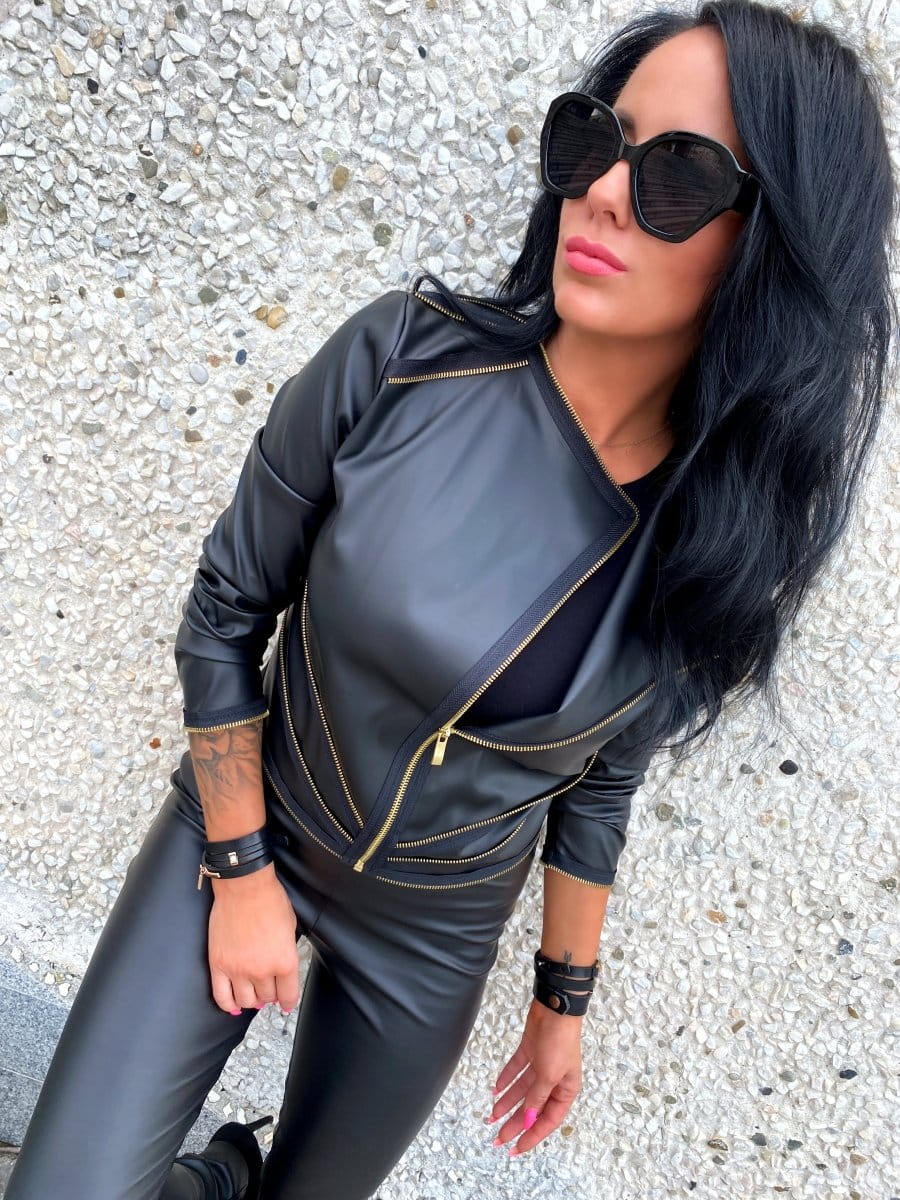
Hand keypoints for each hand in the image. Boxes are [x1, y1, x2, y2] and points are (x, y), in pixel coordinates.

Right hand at [208, 862, 300, 1015]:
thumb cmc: (270, 900)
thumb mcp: (290, 928)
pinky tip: (233, 1006)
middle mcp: (262, 970)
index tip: (286, 1005)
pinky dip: (228, 1005)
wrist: (244, 887)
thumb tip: (282, 968)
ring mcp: (238, 969)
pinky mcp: (218, 965)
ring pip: (245, 1001)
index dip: (288, 1002)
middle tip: (269, 990)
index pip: (288, 995)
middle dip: (270, 996)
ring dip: (251, 1001)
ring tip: (253, 995)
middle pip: (267, 997)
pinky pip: (221, 996)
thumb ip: (286, 953)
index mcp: (284, 961)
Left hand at [488, 996, 582, 1155]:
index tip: (515, 1149)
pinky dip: (506, 1079)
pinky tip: (494, 1090)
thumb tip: (527, 1121)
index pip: (547, 1120)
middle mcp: (554, 1080)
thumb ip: (536, 1099)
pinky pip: (516, 1070)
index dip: (531, 1136)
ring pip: (521, 1090)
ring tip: (491, 1117)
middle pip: (531, 1107)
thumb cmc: (560, 1041)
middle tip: (497, 1139)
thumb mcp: (549, 1075)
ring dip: (507, 1103)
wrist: (555, 1007)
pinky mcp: (531, 1051)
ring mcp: (541, 1065)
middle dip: (514, 1124)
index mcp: (566, 1090)